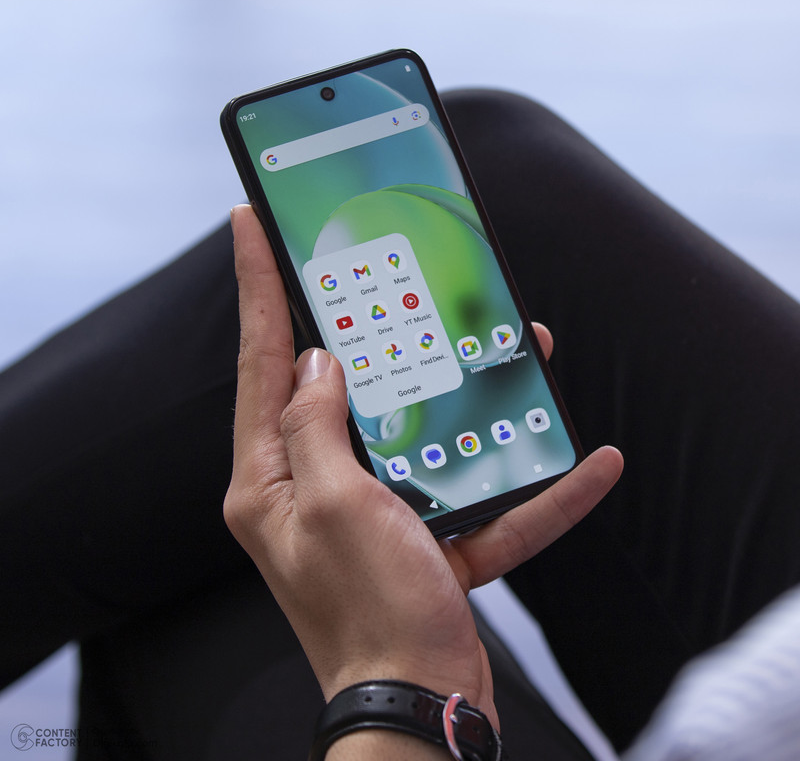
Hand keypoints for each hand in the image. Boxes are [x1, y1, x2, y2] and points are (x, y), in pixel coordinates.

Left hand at [224, 204, 622, 735]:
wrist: (423, 707)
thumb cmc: (371, 617)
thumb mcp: (338, 510)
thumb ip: (318, 429)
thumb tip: (317, 363)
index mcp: (274, 477)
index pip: (262, 361)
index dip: (257, 288)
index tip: (251, 225)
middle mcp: (316, 487)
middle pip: (343, 387)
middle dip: (376, 330)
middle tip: (391, 272)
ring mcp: (373, 511)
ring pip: (423, 432)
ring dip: (474, 398)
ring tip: (522, 351)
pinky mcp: (425, 536)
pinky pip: (478, 498)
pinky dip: (528, 486)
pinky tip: (587, 464)